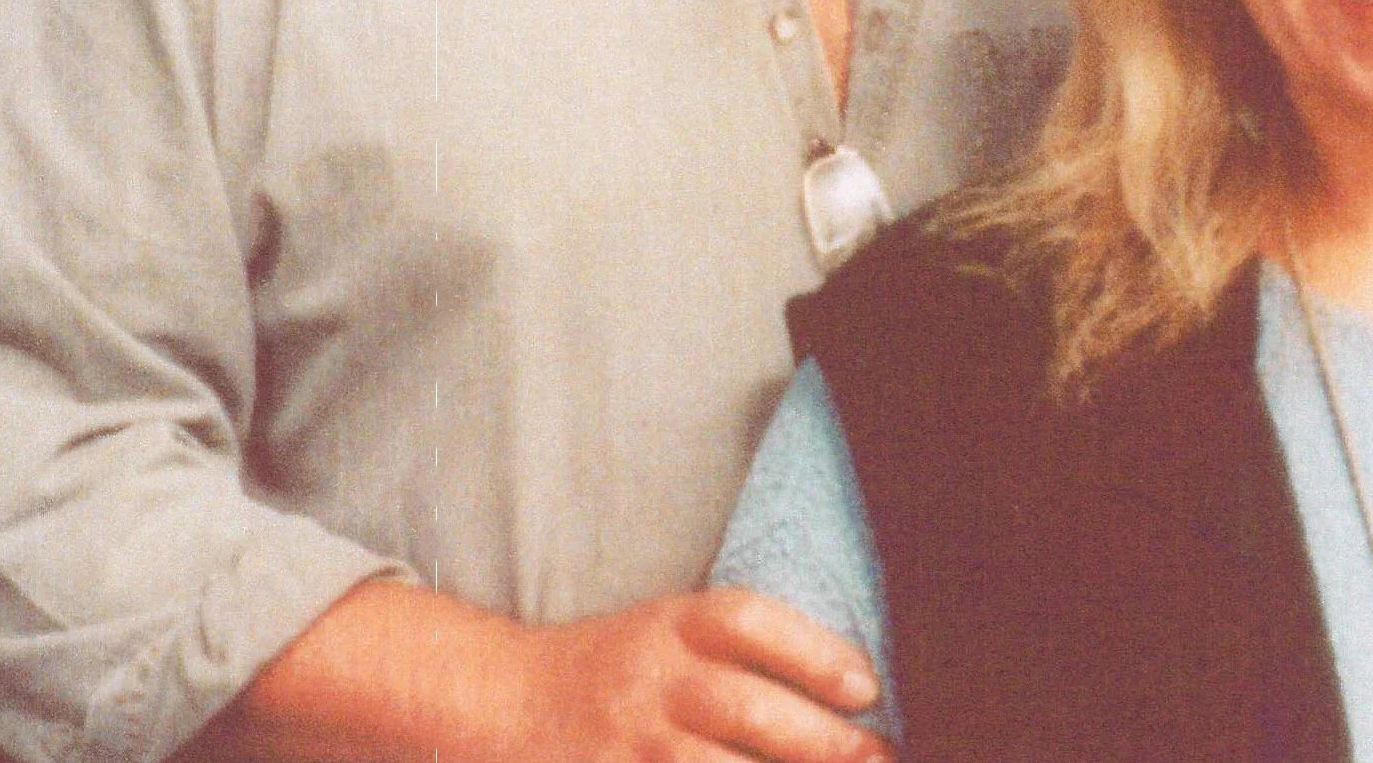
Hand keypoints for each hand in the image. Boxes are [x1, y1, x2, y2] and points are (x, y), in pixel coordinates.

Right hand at [196, 579, 888, 762]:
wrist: (494, 702)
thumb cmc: (614, 670)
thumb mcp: (669, 631)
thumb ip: (744, 653)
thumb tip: (856, 697)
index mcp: (669, 626)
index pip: (746, 622)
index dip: (812, 651)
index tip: (867, 687)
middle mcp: (647, 681)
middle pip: (744, 708)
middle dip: (822, 742)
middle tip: (878, 757)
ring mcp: (621, 746)